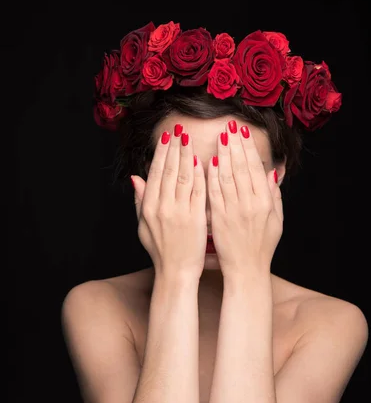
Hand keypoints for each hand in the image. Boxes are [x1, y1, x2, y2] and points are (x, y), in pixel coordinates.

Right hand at [131, 124, 206, 279]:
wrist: (176, 272)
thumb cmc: (160, 250)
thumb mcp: (143, 226)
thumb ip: (140, 201)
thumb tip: (135, 178)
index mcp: (149, 207)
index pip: (156, 173)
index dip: (162, 153)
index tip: (167, 137)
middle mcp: (162, 207)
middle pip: (169, 171)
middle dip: (175, 148)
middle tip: (180, 129)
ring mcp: (179, 213)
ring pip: (183, 177)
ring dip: (187, 156)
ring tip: (190, 139)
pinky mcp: (195, 219)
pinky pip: (198, 192)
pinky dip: (200, 176)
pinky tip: (202, 161)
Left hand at [207, 121, 282, 277]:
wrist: (247, 270)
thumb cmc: (262, 246)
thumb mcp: (277, 221)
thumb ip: (275, 196)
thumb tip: (273, 172)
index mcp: (265, 202)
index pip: (255, 168)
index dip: (248, 149)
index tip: (242, 132)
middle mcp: (251, 204)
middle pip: (241, 168)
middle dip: (235, 145)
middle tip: (229, 126)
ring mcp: (234, 211)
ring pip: (227, 176)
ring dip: (223, 155)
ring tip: (219, 137)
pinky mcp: (219, 219)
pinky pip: (215, 194)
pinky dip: (212, 177)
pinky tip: (209, 162)